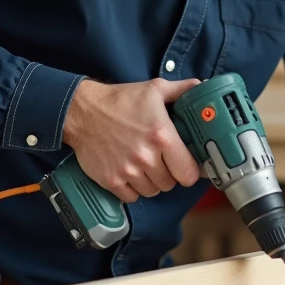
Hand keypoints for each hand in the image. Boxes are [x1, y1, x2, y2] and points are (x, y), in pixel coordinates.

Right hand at [61, 77, 201, 202]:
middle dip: (169, 174)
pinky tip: (131, 173)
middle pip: (170, 184)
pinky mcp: (110, 180)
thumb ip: (182, 90)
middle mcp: (146, 156)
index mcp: (162, 136)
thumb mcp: (154, 89)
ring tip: (145, 166)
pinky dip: (133, 189)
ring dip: (151, 182)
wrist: (82, 112)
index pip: (188, 173)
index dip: (189, 171)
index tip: (185, 165)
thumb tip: (202, 87)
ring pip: (152, 191)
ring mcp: (127, 170)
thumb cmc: (120, 100)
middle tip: (162, 161)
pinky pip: (131, 197)